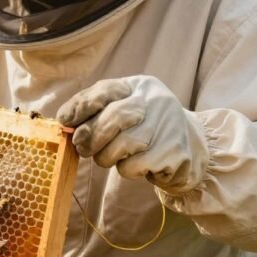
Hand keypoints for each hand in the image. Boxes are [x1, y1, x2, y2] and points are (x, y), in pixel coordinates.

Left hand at [56, 75, 209, 193]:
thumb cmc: (145, 129)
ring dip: (106, 157)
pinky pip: (133, 165)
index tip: (67, 122)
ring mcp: (168, 125)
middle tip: (83, 149)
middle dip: (91, 137)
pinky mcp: (173, 152)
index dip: (81, 107)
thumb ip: (95, 111)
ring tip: (111, 157)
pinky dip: (126, 169)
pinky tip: (135, 165)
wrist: (192, 147)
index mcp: (140, 86)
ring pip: (121, 145)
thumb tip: (64, 122)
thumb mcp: (123, 109)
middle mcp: (157, 101)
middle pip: (113, 118)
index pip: (105, 90)